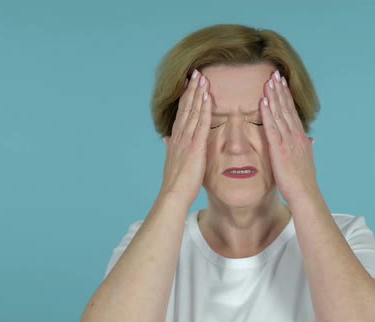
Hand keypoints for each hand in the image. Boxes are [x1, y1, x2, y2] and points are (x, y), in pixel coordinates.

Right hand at [159, 69, 211, 205]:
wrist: (173, 195)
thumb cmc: (176, 183)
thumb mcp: (173, 161)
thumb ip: (172, 148)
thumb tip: (166, 139)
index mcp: (176, 139)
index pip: (181, 113)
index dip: (185, 98)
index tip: (189, 84)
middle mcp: (179, 136)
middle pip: (186, 107)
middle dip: (191, 89)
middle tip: (195, 73)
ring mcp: (187, 139)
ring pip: (193, 111)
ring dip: (197, 93)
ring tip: (201, 77)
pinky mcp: (196, 145)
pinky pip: (201, 123)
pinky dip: (204, 108)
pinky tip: (207, 96)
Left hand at [260, 71, 318, 202]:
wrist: (305, 194)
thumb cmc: (303, 181)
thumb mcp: (306, 160)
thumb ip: (307, 147)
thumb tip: (311, 139)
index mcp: (301, 137)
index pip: (292, 112)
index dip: (287, 97)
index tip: (282, 83)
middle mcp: (296, 136)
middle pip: (287, 108)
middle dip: (281, 90)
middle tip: (275, 74)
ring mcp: (288, 141)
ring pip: (280, 114)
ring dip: (274, 97)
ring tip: (269, 81)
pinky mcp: (279, 149)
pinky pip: (272, 128)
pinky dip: (268, 114)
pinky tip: (264, 102)